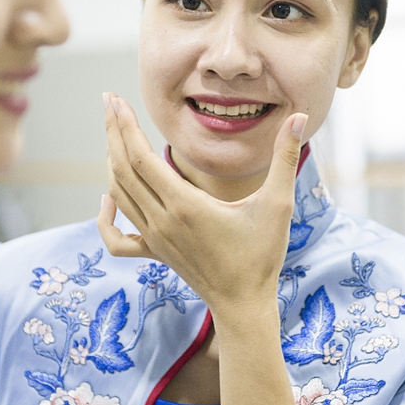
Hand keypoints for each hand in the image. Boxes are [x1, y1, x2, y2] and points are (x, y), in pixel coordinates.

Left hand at [96, 92, 306, 317]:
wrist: (244, 305)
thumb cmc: (262, 256)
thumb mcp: (279, 204)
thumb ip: (285, 158)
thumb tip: (300, 116)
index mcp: (185, 205)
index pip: (141, 158)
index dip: (125, 126)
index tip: (116, 100)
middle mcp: (162, 220)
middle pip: (123, 170)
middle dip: (113, 132)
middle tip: (108, 101)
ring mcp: (155, 239)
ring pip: (118, 195)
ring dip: (111, 161)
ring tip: (112, 133)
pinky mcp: (155, 253)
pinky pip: (117, 237)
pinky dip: (105, 216)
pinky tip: (108, 197)